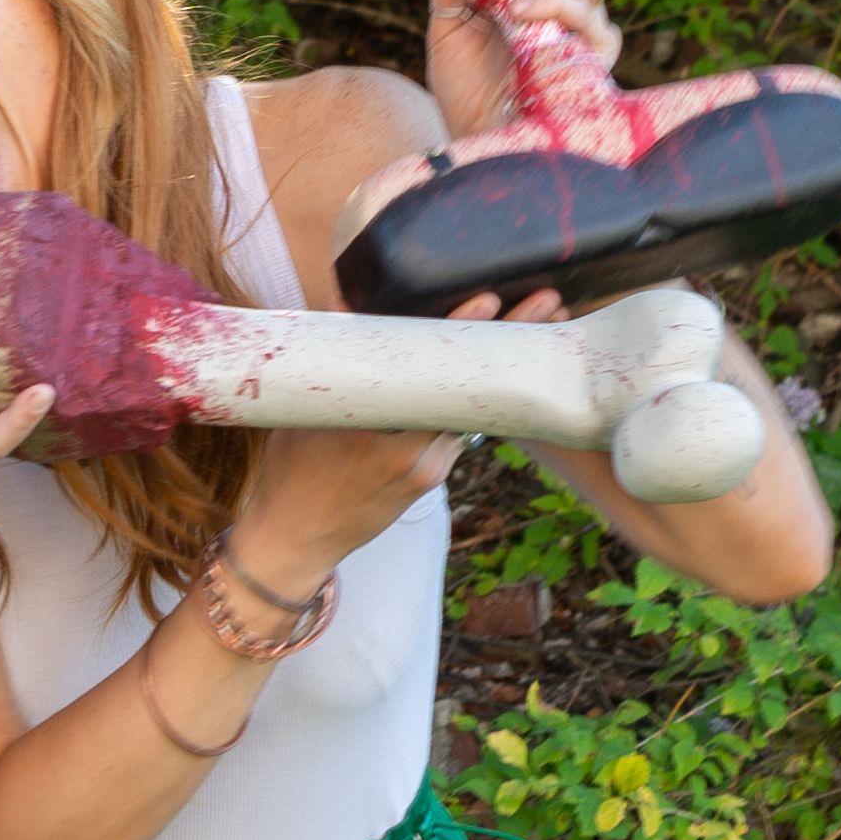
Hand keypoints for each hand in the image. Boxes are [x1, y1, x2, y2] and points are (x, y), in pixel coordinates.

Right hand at [223, 159, 547, 572]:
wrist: (296, 538)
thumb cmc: (289, 468)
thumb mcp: (304, 410)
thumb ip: (332, 357)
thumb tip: (344, 302)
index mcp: (367, 426)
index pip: (424, 371)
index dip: (459, 334)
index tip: (489, 301)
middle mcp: (405, 449)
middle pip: (467, 386)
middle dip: (510, 341)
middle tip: (550, 302)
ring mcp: (426, 469)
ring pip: (469, 410)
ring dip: (499, 373)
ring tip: (535, 329)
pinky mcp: (433, 481)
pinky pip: (456, 432)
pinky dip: (468, 404)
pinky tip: (494, 379)